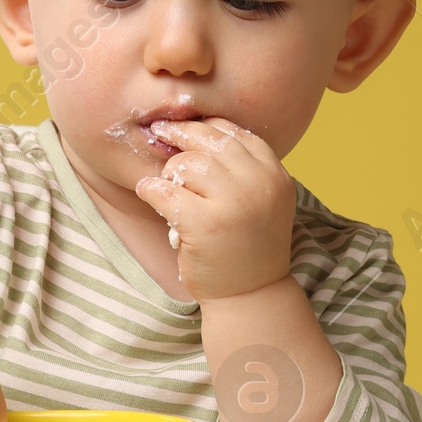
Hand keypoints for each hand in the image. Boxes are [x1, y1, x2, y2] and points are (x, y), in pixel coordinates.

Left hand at [133, 118, 296, 300]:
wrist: (251, 295)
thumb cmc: (249, 247)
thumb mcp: (263, 201)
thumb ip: (245, 169)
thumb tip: (201, 131)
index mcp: (274, 175)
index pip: (236, 133)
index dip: (207, 127)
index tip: (187, 128)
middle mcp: (258, 183)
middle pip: (210, 141)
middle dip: (181, 134)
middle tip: (161, 131)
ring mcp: (232, 203)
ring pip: (188, 163)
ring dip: (170, 171)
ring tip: (167, 185)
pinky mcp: (204, 224)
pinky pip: (165, 192)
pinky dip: (151, 190)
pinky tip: (147, 192)